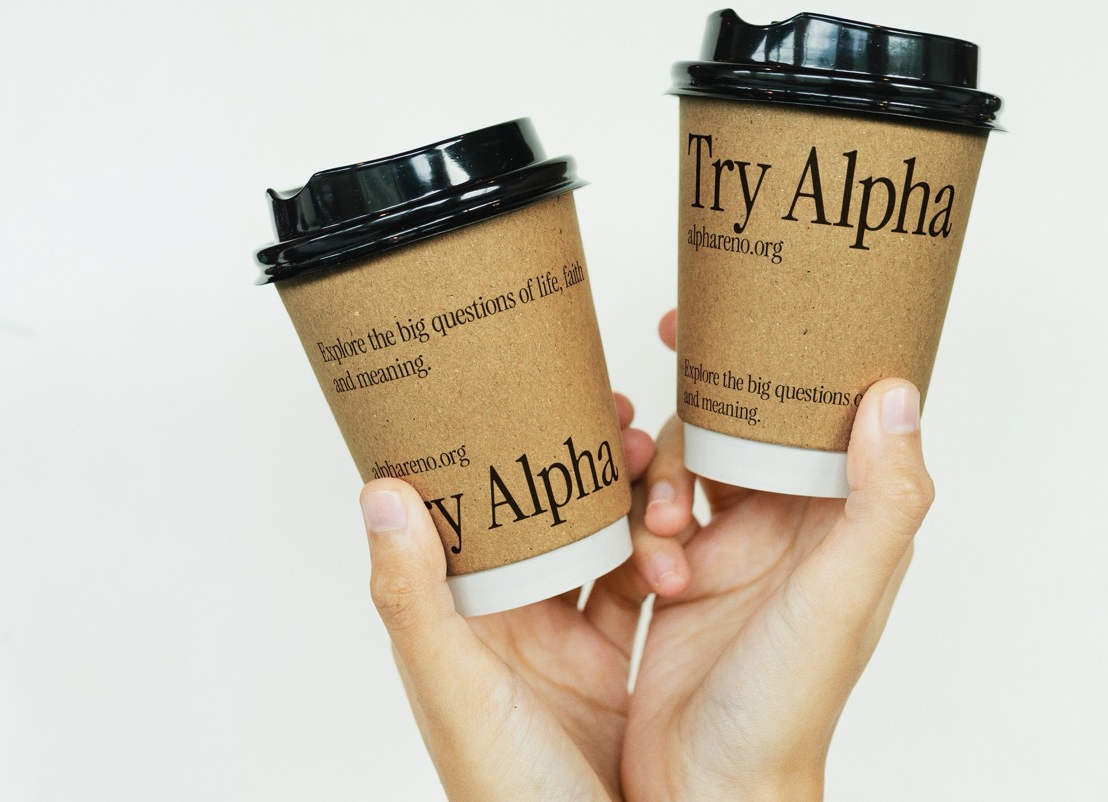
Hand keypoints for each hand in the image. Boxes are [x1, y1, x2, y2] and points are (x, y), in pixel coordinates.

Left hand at [358, 394, 656, 801]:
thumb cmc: (506, 793)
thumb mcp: (456, 691)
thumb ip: (415, 601)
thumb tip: (378, 491)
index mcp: (462, 620)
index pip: (472, 511)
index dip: (499, 452)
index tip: (534, 394)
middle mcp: (511, 622)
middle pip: (542, 516)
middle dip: (577, 460)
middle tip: (617, 415)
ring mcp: (566, 640)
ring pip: (594, 540)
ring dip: (623, 497)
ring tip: (652, 459)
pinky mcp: (615, 660)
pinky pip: (637, 582)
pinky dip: (658, 547)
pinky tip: (679, 523)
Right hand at [616, 310, 932, 801]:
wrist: (707, 795)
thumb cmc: (787, 706)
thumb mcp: (840, 596)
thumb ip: (880, 501)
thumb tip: (897, 392)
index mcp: (840, 523)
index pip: (827, 413)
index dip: (794, 354)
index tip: (750, 306)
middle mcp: (787, 530)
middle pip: (747, 426)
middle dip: (708, 388)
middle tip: (669, 338)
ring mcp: (728, 554)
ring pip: (688, 465)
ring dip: (665, 475)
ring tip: (664, 526)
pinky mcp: (673, 579)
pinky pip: (645, 514)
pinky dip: (634, 521)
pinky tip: (641, 558)